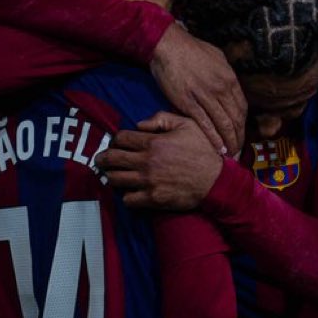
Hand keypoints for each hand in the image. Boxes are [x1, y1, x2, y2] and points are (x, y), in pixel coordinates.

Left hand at [94, 112, 223, 209]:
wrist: (216, 180)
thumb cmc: (203, 150)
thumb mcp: (187, 125)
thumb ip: (162, 118)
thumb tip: (139, 124)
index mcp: (153, 142)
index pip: (120, 138)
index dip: (115, 139)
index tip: (116, 143)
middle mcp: (146, 162)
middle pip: (112, 159)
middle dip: (103, 158)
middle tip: (101, 160)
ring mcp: (148, 182)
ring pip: (115, 179)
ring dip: (112, 176)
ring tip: (113, 175)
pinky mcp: (153, 199)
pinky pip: (128, 199)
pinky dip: (127, 195)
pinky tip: (131, 191)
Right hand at [150, 22, 246, 155]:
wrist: (169, 46)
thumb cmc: (191, 50)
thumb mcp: (217, 57)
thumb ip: (225, 74)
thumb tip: (230, 86)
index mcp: (230, 78)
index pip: (242, 107)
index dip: (243, 124)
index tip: (241, 134)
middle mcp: (221, 89)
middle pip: (236, 118)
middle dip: (239, 137)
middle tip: (239, 150)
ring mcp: (206, 96)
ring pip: (223, 124)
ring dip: (229, 141)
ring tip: (231, 154)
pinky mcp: (189, 103)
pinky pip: (205, 124)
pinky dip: (213, 138)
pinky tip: (218, 148)